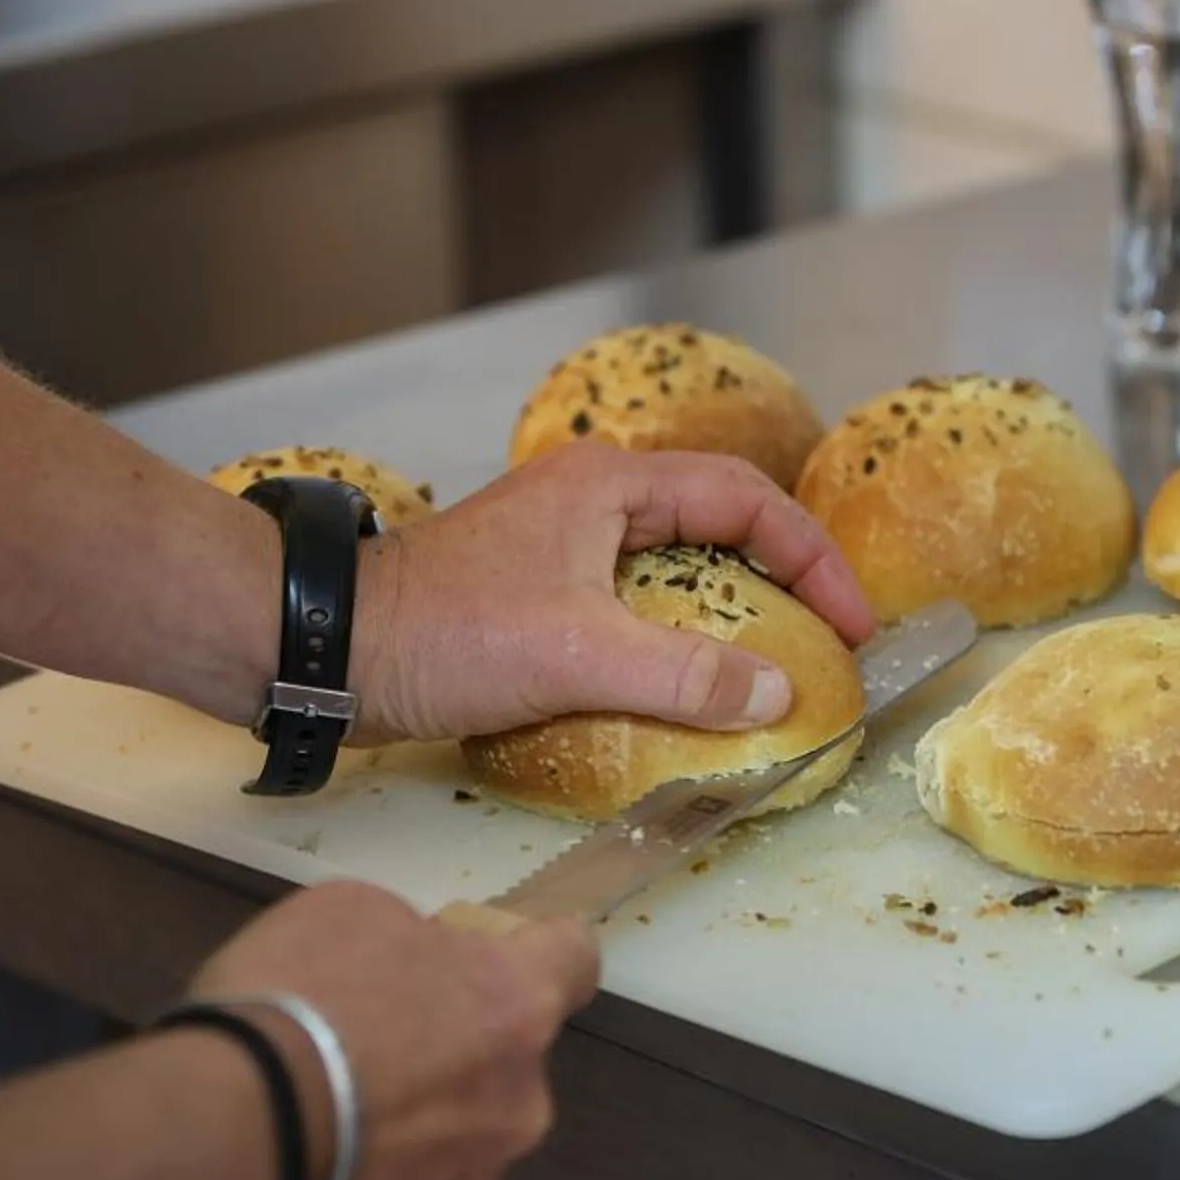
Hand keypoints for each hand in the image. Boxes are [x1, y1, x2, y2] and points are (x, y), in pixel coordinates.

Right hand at [189, 882, 598, 1179]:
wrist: (230, 1134)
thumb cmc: (296, 998)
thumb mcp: (348, 912)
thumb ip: (410, 941)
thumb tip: (418, 968)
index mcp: (513, 1005)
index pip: (573, 961)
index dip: (540, 951)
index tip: (499, 956)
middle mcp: (518, 1103)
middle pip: (509, 1066)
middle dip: (457, 1055)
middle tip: (372, 1049)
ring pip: (464, 1145)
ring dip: (420, 1131)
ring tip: (333, 1125)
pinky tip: (314, 1177)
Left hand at [349, 442, 876, 744]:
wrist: (327, 648)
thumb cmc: (443, 632)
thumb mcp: (578, 654)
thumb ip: (685, 675)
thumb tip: (778, 694)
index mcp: (609, 484)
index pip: (746, 500)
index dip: (812, 558)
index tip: (851, 625)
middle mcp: (589, 501)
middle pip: (717, 525)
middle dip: (780, 581)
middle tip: (824, 645)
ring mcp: (558, 546)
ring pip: (673, 569)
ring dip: (726, 615)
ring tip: (769, 673)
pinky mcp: (532, 594)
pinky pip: (630, 607)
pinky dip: (672, 642)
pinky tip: (685, 693)